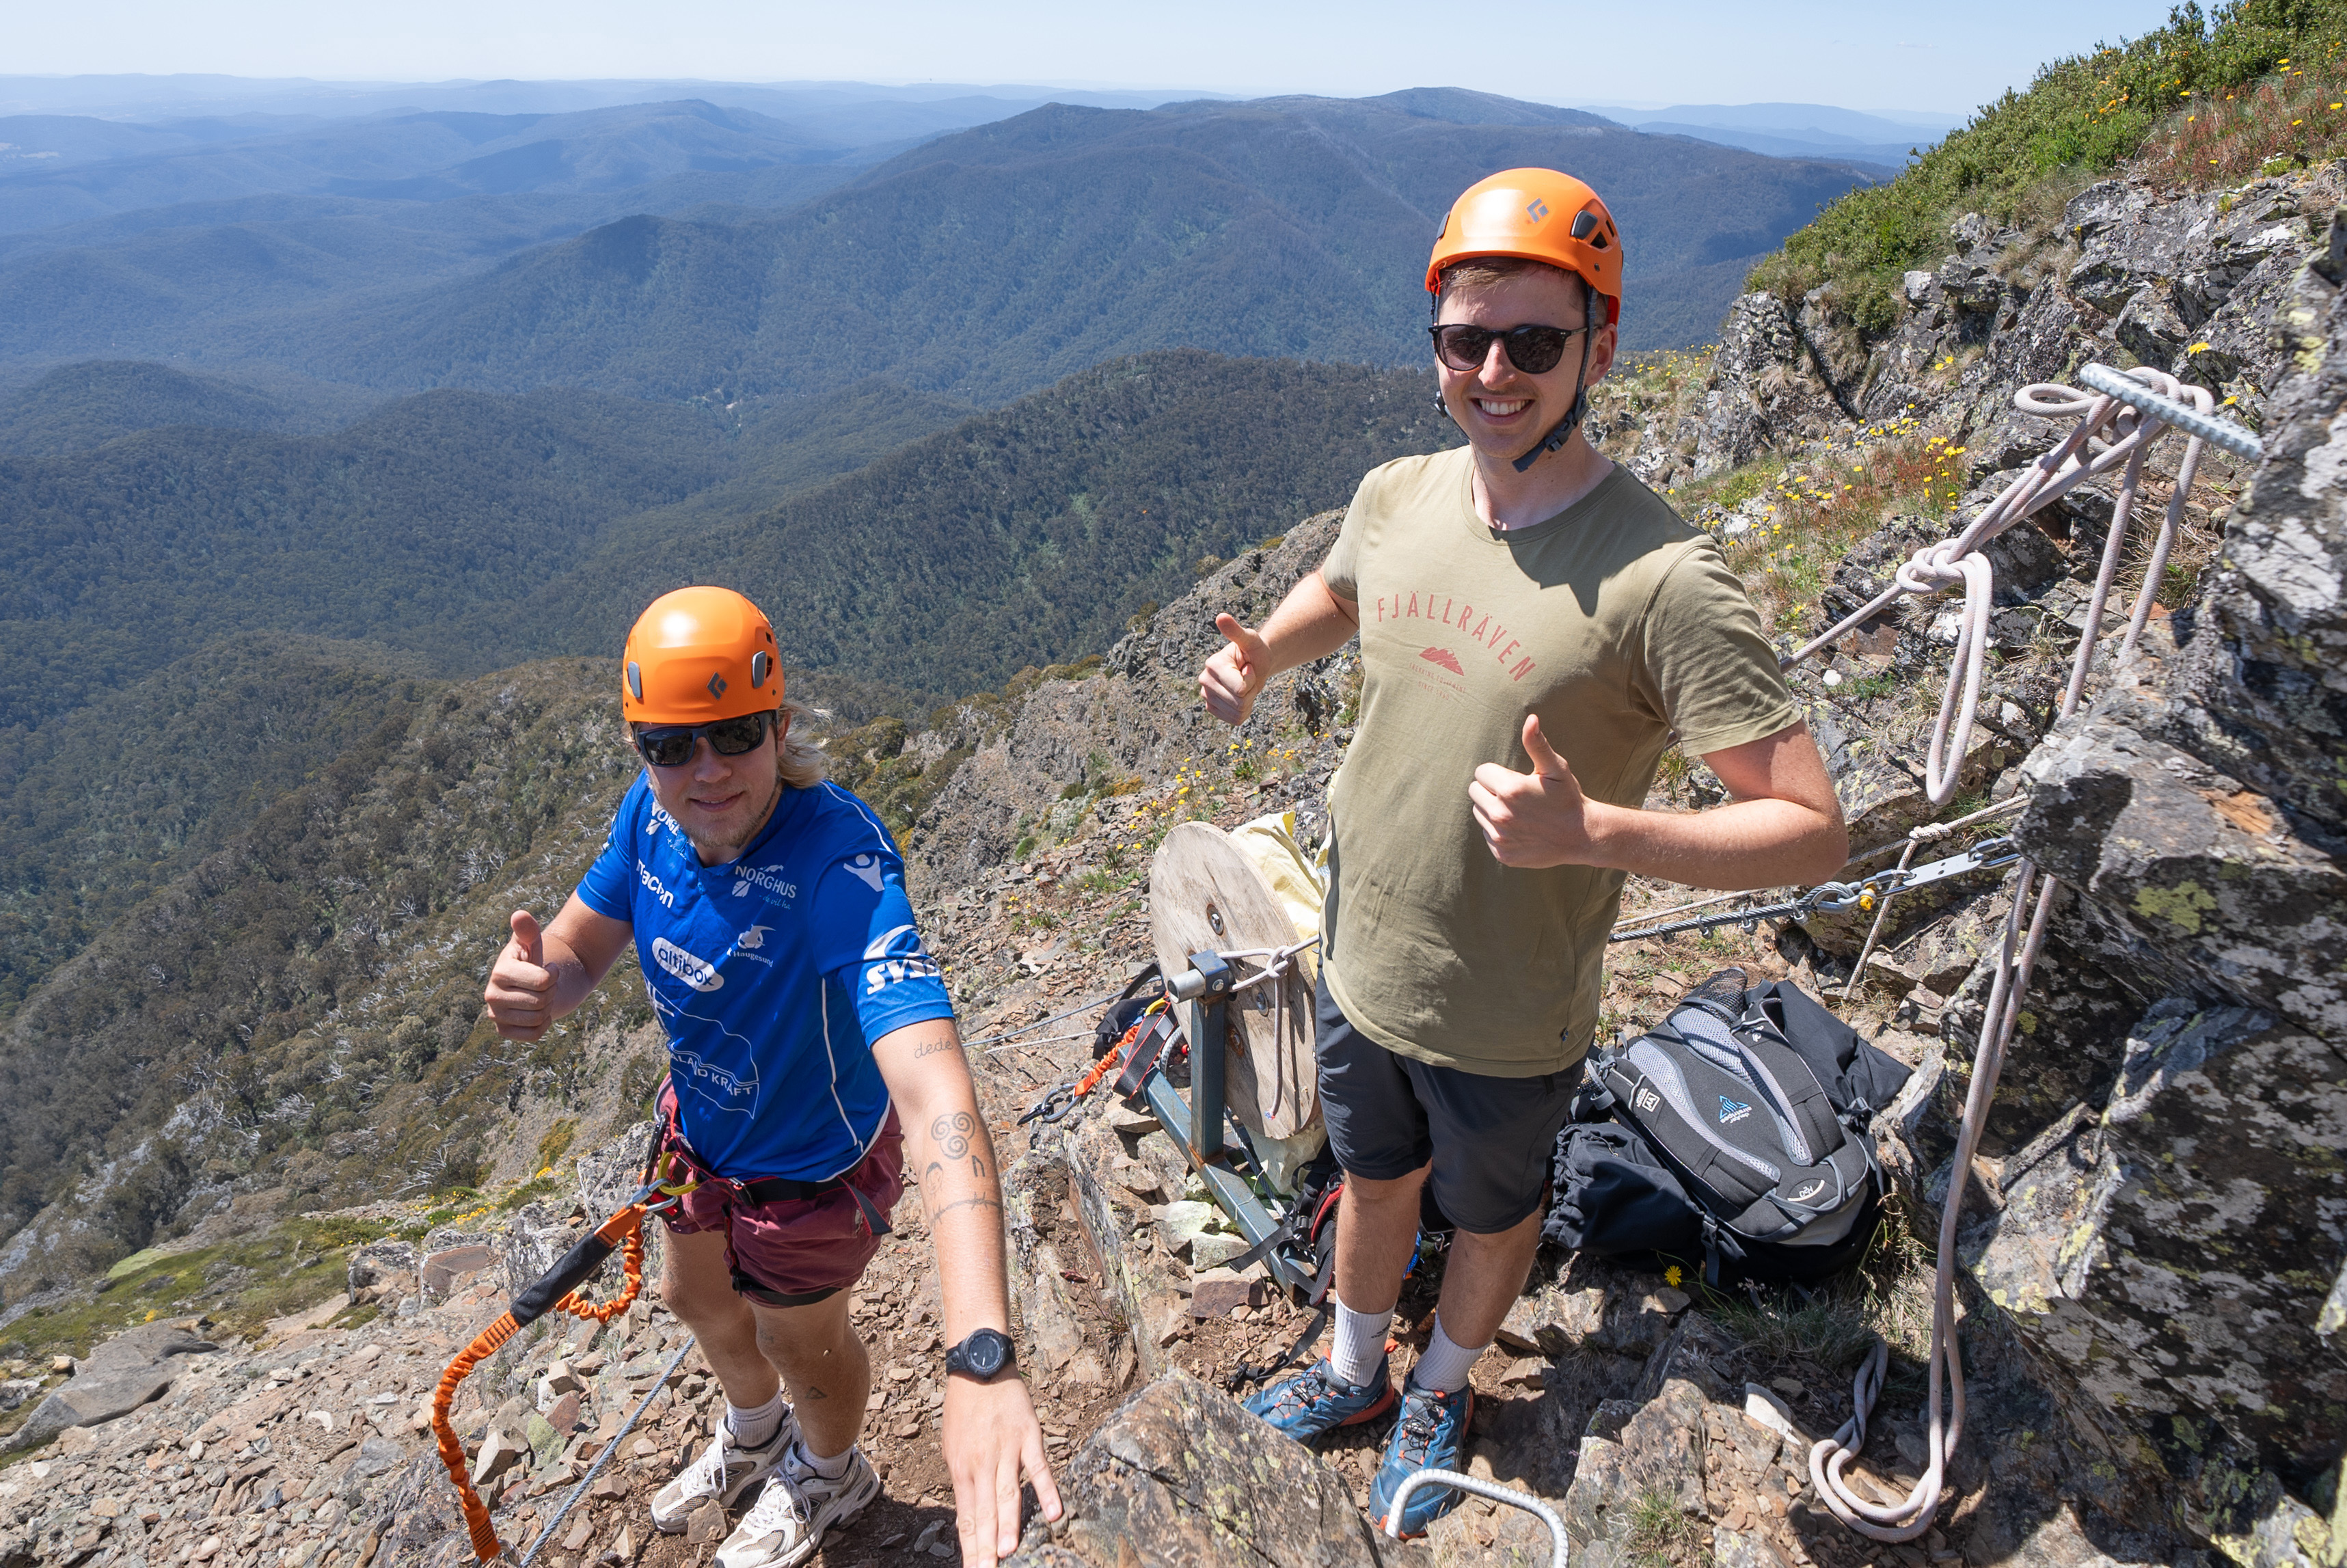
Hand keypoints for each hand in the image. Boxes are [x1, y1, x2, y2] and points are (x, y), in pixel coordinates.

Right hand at [482, 910, 553, 1040]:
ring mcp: (495, 1016)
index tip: (547, 969)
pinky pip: (534, 1034)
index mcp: (499, 972)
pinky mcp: (502, 1031)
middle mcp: (491, 996)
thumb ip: (528, 930)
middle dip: (551, 991)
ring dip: (547, 1007)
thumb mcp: (530, 942)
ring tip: (538, 995)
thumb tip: (520, 915)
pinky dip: (543, 1024)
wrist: (525, 983)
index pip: (543, 981)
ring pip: (539, 1018)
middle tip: (543, 984)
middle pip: (542, 1001)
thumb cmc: (529, 959)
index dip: (553, 975)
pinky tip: (537, 1013)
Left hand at [942, 1371, 1060, 1566]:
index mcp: (961, 1468)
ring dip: (1008, 1524)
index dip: (970, 1546)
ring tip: (1007, 1552)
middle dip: (985, 1547)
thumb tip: (969, 1511)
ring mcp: (1006, 1449)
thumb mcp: (952, 1445)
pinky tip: (1055, 1513)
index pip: (965, 1517)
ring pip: (1007, 1494)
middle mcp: (981, 1463)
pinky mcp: (1028, 1436)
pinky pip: (1039, 1467)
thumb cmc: (964, 1408)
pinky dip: (1046, 1490)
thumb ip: (964, 1478)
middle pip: (984, 1512)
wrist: (978, 1366)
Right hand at [1198, 613, 1268, 723]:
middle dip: (1251, 690)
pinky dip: (1244, 711)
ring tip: (1245, 685)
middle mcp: (1204, 681)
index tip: (1248, 666)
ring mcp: (1206, 696)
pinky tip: (1241, 697)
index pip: (1240, 689)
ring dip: (1248, 701)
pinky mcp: (1212, 708)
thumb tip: (1221, 616)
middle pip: (1239, 702)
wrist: (1255, 663)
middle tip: (1248, 676)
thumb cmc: (1254, 650)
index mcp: (1212, 665)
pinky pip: (1235, 720)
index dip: (1251, 679)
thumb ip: (1236, 631)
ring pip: (1237, 712)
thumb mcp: (1250, 639)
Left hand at [1468, 715, 1610, 868]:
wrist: (1581, 836)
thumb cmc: (1568, 797)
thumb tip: (1530, 719)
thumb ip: (1537, 744)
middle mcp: (1500, 814)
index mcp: (1510, 789)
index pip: (1481, 772)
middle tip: (1516, 795)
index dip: (1498, 774)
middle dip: (1491, 790)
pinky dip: (1498, 830)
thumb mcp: (1555, 768)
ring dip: (1492, 809)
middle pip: (1475, 792)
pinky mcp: (1502, 853)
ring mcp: (1500, 836)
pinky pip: (1487, 834)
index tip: (1517, 780)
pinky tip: (1520, 828)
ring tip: (1520, 811)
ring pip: (1479, 813)